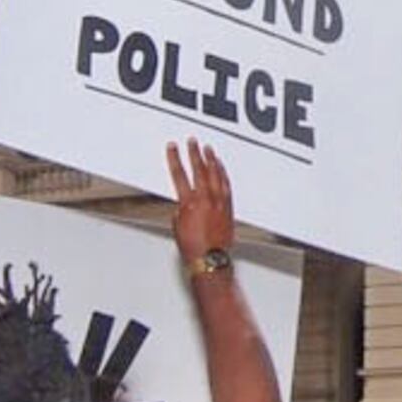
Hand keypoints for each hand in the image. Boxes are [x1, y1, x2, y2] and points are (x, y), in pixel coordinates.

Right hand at [168, 139, 235, 267]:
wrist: (210, 260)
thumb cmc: (193, 247)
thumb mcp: (177, 225)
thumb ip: (180, 209)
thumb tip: (184, 203)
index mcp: (189, 203)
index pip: (179, 174)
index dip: (175, 159)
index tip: (173, 148)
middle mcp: (205, 199)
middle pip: (199, 170)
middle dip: (194, 154)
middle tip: (192, 142)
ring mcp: (219, 202)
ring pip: (215, 175)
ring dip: (211, 160)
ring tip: (208, 150)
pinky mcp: (228, 207)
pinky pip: (226, 185)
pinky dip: (223, 174)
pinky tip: (221, 169)